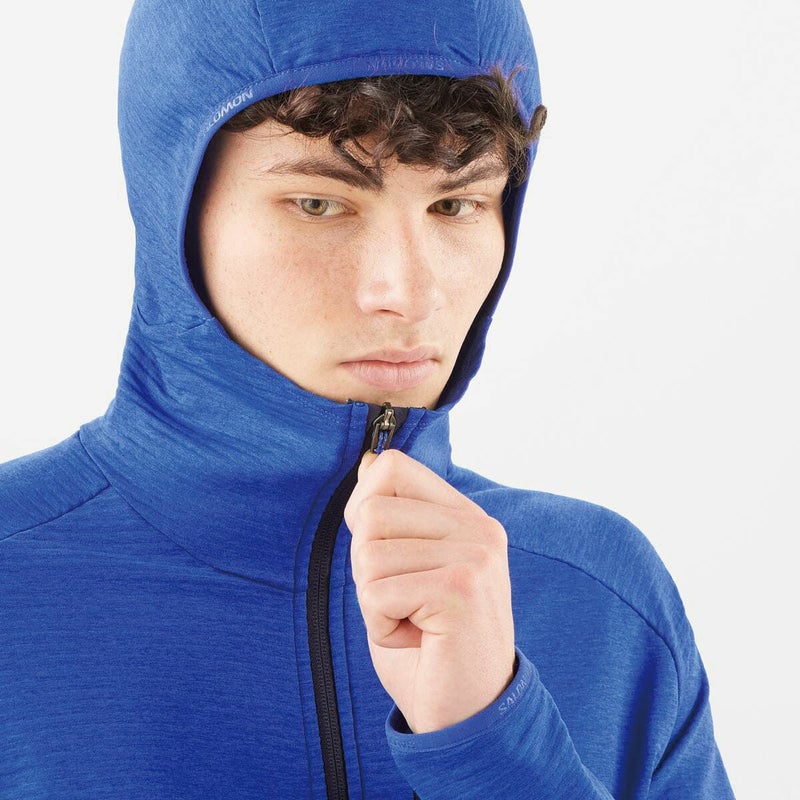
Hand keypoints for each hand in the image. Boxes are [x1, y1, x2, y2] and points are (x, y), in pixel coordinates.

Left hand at [343, 448, 515, 733]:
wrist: (468, 714)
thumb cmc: (431, 643)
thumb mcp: (407, 568)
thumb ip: (392, 515)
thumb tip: (368, 462)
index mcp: (466, 517)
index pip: (392, 467)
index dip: (364, 508)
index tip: (385, 556)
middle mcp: (477, 528)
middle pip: (371, 513)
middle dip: (367, 567)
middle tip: (404, 602)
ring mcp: (474, 556)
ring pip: (368, 555)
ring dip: (374, 601)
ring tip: (413, 622)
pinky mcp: (460, 590)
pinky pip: (376, 593)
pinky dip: (381, 627)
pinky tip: (417, 640)